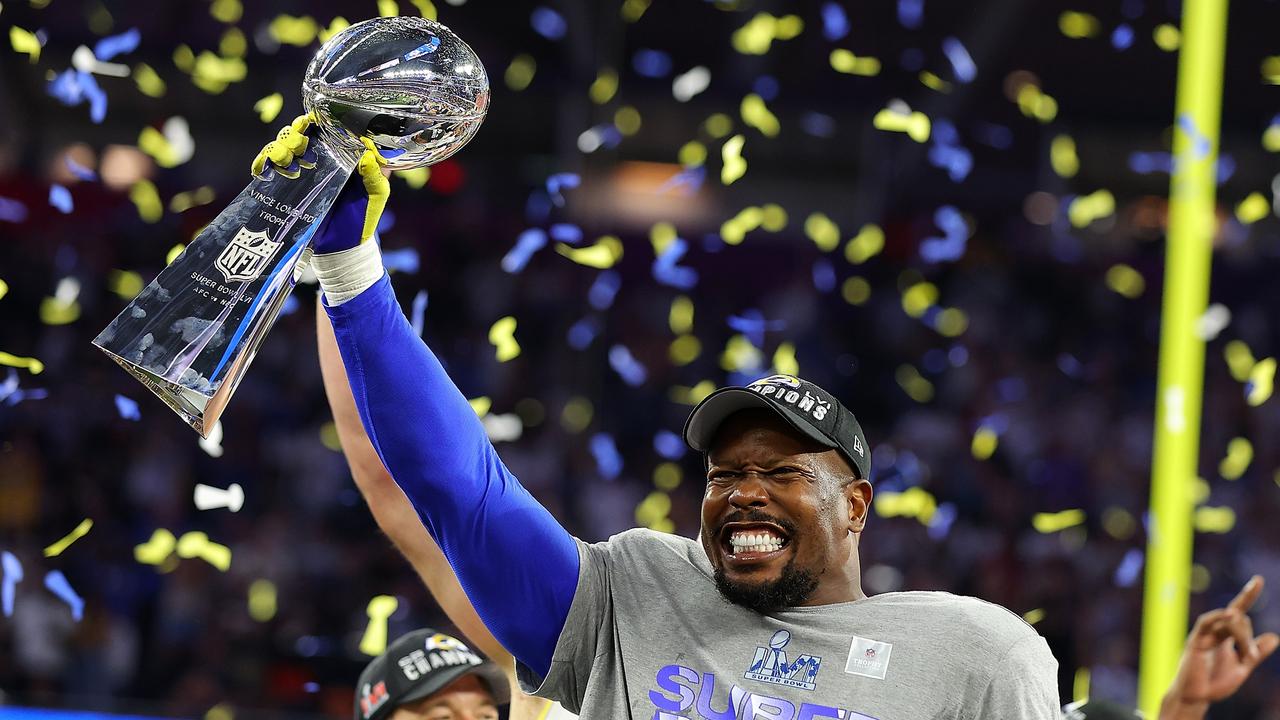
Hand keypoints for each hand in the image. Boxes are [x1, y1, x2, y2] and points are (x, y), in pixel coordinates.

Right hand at [250, 114, 389, 253]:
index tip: (312, 121)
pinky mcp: (284, 186)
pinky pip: (266, 168)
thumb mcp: (376, 194)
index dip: (316, 119)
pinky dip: (261, 164)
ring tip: (285, 160)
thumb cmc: (363, 217)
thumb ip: (374, 174)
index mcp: (340, 153)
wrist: (343, 247)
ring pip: (280, 146)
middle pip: (298, 132)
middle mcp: (318, 158)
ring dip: (278, 147)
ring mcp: (299, 171)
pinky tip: (262, 169)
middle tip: (300, 143)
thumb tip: (368, 153)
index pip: (324, 127)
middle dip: (294, 133)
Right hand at [1160, 575, 1279, 718]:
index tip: (1258, 580)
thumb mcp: (1242, 668)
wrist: (1197, 696)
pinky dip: (1218, 616)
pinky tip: (1229, 615)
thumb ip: (1255, 652)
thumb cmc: (1215, 683)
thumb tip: (1274, 637)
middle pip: (1239, 620)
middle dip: (1249, 638)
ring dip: (1242, 636)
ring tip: (1247, 657)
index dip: (1248, 595)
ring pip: (1228, 621)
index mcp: (1227, 636)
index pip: (1239, 611)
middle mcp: (1216, 631)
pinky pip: (1207, 622)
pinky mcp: (1196, 640)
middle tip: (1251, 658)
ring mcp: (1206, 634)